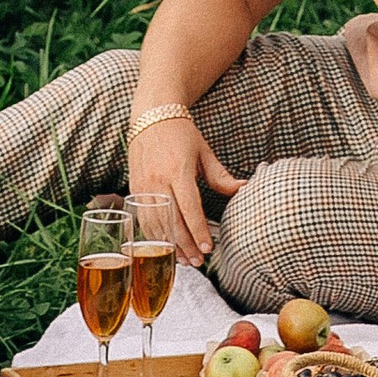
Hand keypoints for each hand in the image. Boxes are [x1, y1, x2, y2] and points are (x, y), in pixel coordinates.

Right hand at [130, 111, 242, 266]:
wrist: (151, 115)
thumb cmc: (181, 133)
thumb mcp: (204, 152)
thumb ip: (220, 176)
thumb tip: (244, 189)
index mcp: (178, 170)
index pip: (189, 209)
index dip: (199, 232)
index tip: (208, 248)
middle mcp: (158, 180)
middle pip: (171, 222)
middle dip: (186, 246)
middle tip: (198, 262)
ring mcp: (143, 186)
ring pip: (155, 224)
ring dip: (169, 245)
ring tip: (184, 260)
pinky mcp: (133, 188)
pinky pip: (143, 219)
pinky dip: (154, 236)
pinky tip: (165, 245)